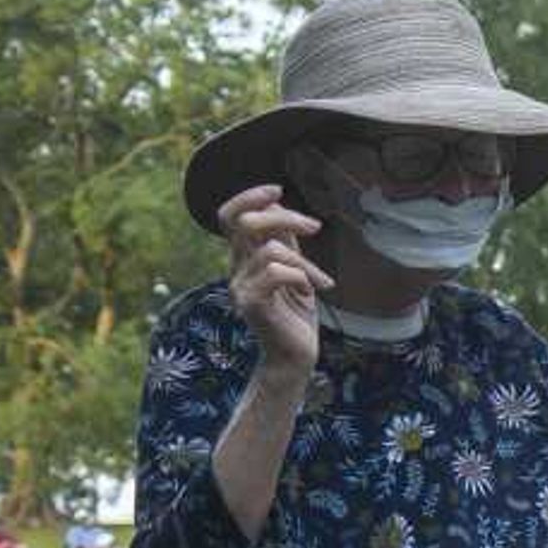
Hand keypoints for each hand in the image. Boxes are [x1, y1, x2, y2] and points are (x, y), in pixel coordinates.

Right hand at [221, 182, 323, 374]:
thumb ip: (285, 241)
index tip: (278, 190)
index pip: (228, 215)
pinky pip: (276, 273)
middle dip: (284, 217)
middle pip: (246, 222)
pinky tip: (312, 292)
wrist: (294, 356)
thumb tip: (278, 203)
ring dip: (303, 261)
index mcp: (243, 258)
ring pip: (269, 250)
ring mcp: (240, 286)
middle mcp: (235, 269)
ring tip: (319, 281)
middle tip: (315, 228)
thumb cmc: (296, 315)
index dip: (249, 196)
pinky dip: (301, 277)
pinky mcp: (251, 304)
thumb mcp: (294, 270)